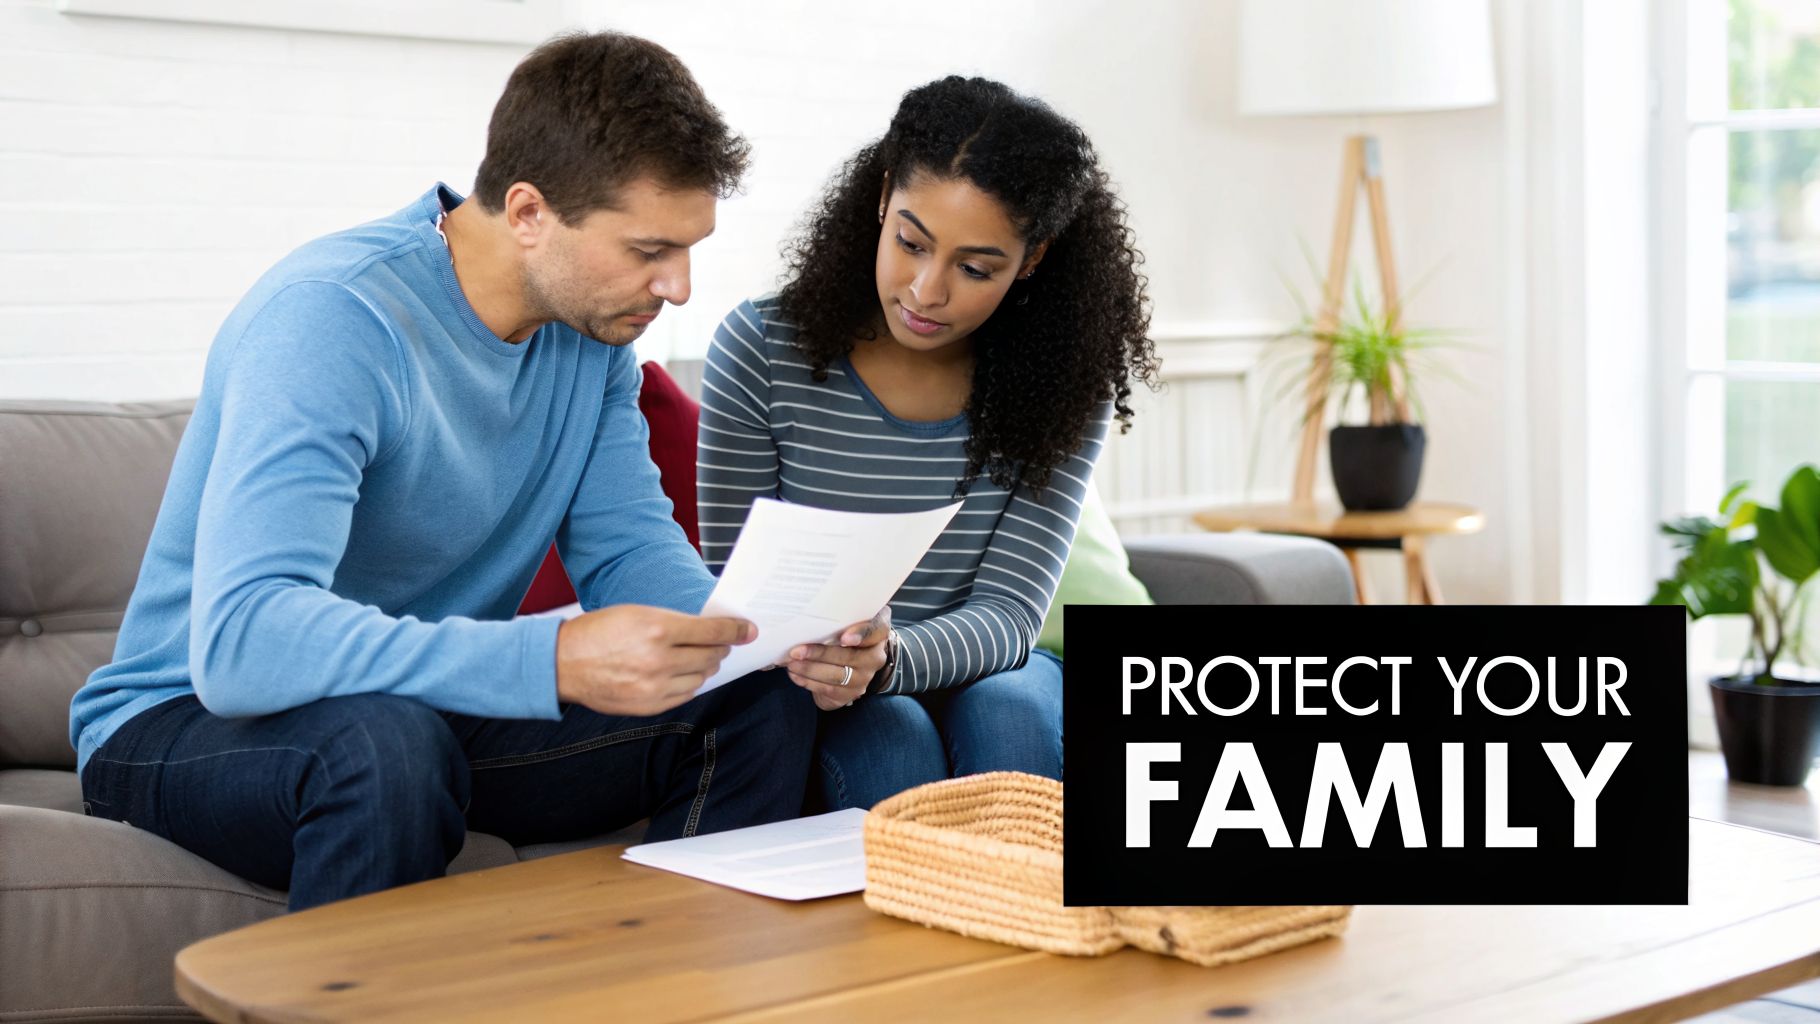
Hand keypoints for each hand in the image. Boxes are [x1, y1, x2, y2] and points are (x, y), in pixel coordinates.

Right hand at [555, 605, 755, 716]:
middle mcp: (660, 660)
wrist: (563, 664)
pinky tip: (682, 673)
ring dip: (706, 666)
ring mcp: (655, 687)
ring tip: (700, 657)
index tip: (748, 629)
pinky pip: (685, 695)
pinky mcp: (649, 706)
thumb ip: (675, 622)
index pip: (713, 632)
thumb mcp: (638, 613)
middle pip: (711, 656)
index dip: (736, 630)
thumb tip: (710, 630)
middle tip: (723, 642)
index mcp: (659, 629)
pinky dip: (689, 683)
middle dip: (721, 648)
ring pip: (701, 677)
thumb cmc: (599, 632)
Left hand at [787, 607, 890, 711]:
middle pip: (850, 656)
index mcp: (878, 632)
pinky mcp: (851, 693)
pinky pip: (828, 689)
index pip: (878, 630)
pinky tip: (795, 674)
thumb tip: (807, 616)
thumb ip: (838, 618)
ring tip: (792, 663)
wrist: (850, 665)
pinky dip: (808, 682)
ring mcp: (865, 677)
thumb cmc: (843, 635)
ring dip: (810, 669)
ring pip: (836, 675)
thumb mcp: (846, 623)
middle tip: (796, 651)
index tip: (843, 637)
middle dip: (819, 654)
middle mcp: (876, 656)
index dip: (861, 633)